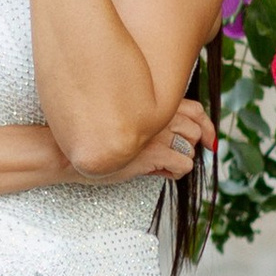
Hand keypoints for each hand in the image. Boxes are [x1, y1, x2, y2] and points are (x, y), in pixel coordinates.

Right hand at [93, 96, 215, 186]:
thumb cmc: (93, 138)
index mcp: (153, 102)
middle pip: (196, 130)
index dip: (206, 126)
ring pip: (191, 149)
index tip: (208, 142)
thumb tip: (181, 138)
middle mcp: (158, 114)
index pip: (196, 109)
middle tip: (170, 156)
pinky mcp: (154, 153)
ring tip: (159, 165)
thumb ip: (153, 121)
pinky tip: (157, 172)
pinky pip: (184, 165)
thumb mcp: (126, 121)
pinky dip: (174, 173)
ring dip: (180, 159)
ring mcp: (157, 133)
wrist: (68, 152)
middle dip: (188, 146)